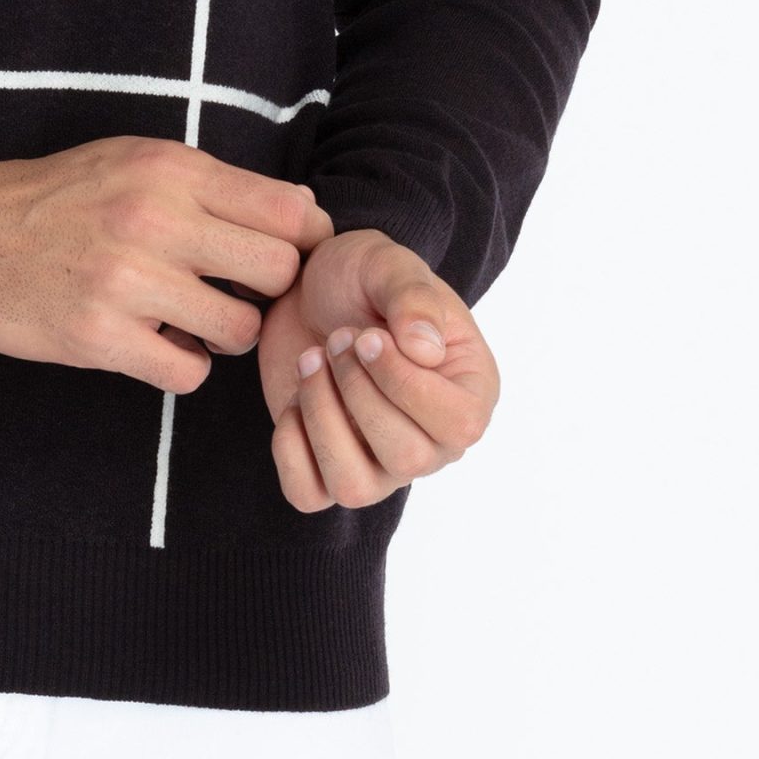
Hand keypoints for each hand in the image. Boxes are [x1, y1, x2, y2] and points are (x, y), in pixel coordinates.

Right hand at [0, 136, 334, 394]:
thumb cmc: (58, 195)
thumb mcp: (133, 160)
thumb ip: (213, 184)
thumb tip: (304, 212)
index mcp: (169, 168)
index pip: (287, 212)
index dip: (303, 242)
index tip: (286, 257)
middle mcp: (154, 217)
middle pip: (277, 272)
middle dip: (267, 292)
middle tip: (235, 293)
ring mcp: (125, 280)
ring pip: (238, 331)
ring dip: (223, 334)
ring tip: (189, 319)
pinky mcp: (98, 336)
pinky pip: (188, 373)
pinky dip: (181, 365)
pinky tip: (154, 343)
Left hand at [256, 226, 497, 509]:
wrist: (309, 286)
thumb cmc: (363, 277)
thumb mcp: (390, 265)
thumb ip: (414, 298)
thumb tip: (425, 351)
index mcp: (469, 393)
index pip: (459, 425)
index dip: (404, 384)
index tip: (368, 336)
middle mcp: (432, 441)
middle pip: (406, 459)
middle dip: (357, 391)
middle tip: (338, 339)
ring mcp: (380, 462)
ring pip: (354, 486)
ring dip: (321, 417)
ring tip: (312, 361)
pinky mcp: (326, 465)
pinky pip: (307, 493)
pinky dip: (289, 448)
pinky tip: (294, 399)